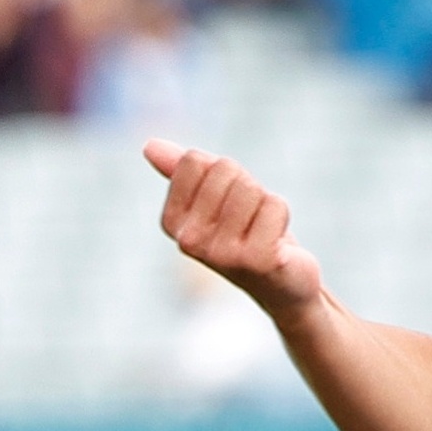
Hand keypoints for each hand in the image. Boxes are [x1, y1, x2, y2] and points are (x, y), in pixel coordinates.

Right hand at [145, 140, 322, 328]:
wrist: (282, 285)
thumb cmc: (246, 232)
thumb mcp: (212, 198)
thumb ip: (181, 172)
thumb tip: (149, 145)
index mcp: (172, 223)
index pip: (193, 160)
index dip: (221, 172)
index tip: (228, 201)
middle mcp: (189, 241)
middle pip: (224, 169)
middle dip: (246, 185)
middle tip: (249, 218)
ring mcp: (221, 254)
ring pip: (250, 187)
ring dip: (265, 201)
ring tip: (262, 229)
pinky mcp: (257, 260)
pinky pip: (274, 205)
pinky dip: (281, 214)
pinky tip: (277, 242)